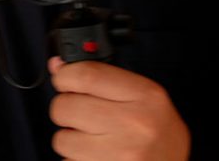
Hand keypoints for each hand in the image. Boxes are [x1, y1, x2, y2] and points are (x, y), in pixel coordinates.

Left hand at [48, 56, 189, 160]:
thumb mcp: (144, 96)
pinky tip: (95, 155)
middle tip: (78, 112)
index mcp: (145, 96)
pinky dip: (75, 158)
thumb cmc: (158, 132)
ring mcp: (118, 154)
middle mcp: (133, 124)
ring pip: (62, 140)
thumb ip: (103, 79)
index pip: (88, 76)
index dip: (66, 74)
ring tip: (90, 138)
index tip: (63, 77)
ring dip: (69, 138)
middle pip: (67, 106)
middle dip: (64, 108)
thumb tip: (59, 67)